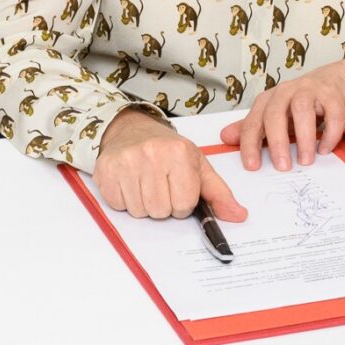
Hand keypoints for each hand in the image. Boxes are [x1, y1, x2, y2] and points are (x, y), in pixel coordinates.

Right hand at [94, 107, 243, 222]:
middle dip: (163, 204)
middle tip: (160, 185)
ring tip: (145, 182)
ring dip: (143, 204)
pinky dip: (124, 200)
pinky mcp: (105, 170)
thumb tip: (239, 216)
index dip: (182, 201)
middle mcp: (151, 155)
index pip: (184, 205)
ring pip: (139, 211)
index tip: (178, 187)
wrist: (132, 129)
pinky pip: (118, 205)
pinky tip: (129, 182)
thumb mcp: (197, 164)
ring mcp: (126, 162)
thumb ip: (219, 193)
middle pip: (160, 211)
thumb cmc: (167, 148)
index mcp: (179, 153)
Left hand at [220, 51, 344, 171]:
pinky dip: (329, 132)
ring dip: (304, 138)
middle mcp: (286, 92)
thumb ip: (253, 127)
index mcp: (269, 100)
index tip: (252, 166)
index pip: (253, 122)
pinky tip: (325, 148)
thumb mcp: (275, 115)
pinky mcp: (332, 94)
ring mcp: (309, 90)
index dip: (250, 144)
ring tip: (306, 160)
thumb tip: (225, 137)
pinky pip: (331, 112)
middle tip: (282, 167)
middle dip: (277, 142)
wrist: (335, 80)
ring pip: (302, 110)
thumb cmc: (302, 102)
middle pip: (275, 114)